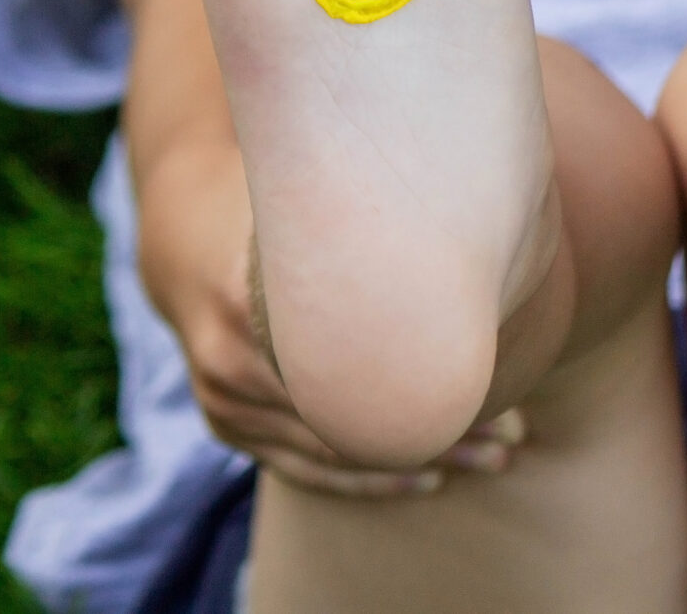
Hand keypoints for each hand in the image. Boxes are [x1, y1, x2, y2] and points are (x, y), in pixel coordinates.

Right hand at [170, 232, 524, 496]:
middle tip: (507, 443)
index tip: (497, 402)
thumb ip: (364, 226)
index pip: (349, 381)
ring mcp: (221, 400)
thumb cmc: (264, 210)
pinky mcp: (224, 422)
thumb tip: (471, 223)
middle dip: (434, 441)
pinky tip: (423, 480)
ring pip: (330, 456)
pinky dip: (363, 476)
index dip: (426, 401)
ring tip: (487, 460)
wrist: (179, 238)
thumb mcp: (305, 207)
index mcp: (247, 303)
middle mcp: (228, 362)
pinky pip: (302, 467)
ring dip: (410, 465)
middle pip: (346, 427)